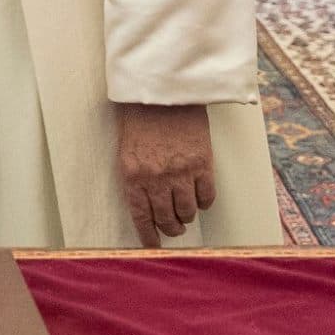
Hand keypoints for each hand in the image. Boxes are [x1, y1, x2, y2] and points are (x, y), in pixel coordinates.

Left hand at [115, 103, 215, 246]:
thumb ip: (136, 177)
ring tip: (186, 214)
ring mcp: (181, 172)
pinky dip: (204, 202)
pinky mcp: (203, 164)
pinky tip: (200, 198)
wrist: (164, 90)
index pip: (141, 216)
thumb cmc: (141, 117)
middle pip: (166, 218)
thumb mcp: (128, 149)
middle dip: (171, 228)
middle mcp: (157, 178)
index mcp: (133, 175)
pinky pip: (207, 196)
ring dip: (187, 217)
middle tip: (174, 228)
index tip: (153, 244)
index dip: (149, 235)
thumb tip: (146, 205)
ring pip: (188, 212)